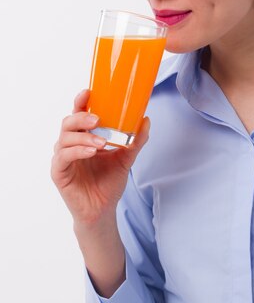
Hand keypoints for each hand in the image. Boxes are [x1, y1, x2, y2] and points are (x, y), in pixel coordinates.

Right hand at [51, 89, 149, 225]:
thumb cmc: (109, 182)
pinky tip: (91, 152)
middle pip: (68, 122)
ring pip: (65, 138)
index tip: (88, 92)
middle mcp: (70, 144)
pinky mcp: (59, 172)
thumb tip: (146, 120)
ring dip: (84, 137)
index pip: (78, 114)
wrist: (103, 210)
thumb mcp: (126, 158)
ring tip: (102, 142)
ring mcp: (63, 158)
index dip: (80, 101)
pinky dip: (77, 151)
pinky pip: (63, 157)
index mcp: (83, 136)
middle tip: (98, 119)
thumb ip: (135, 140)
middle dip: (81, 118)